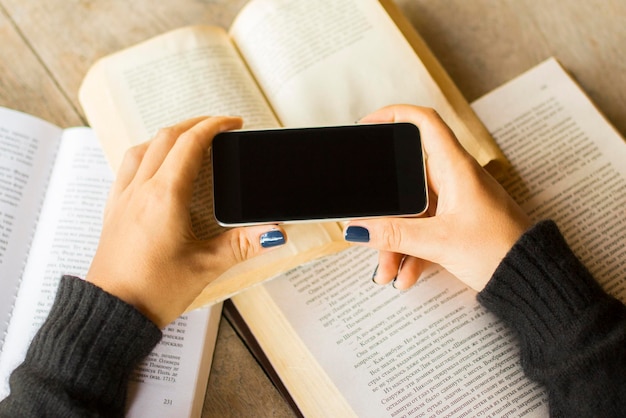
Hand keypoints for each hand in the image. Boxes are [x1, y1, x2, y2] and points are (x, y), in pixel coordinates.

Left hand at [86, 116, 285, 327]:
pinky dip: (147, 154)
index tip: (233, 122)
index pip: (190, 144)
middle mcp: (141, 190)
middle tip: (218, 127)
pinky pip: (128, 167)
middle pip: (166, 137)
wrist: (111, 313)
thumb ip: (243, 245)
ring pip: (143, 148)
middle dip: (194, 124)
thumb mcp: (206, 266)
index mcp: (165, 197)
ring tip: (189, 141)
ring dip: (168, 136)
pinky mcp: (114, 211)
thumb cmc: (151, 291)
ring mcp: (123, 198)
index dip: (214, 126)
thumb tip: (274, 232)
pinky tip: (156, 169)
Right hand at [344, 105, 530, 290]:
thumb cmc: (501, 250)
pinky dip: (410, 252)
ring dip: (395, 241)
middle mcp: (454, 179)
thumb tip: (360, 228)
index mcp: (455, 168)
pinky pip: (423, 231)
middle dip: (384, 211)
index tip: (367, 126)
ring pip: (412, 213)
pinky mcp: (456, 225)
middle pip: (406, 181)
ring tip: (386, 270)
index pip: (424, 123)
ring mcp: (454, 203)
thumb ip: (396, 235)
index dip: (394, 115)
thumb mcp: (440, 242)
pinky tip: (404, 275)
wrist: (530, 279)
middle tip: (365, 224)